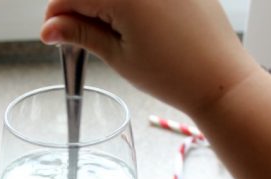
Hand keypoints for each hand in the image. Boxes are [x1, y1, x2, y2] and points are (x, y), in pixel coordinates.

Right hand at [41, 0, 257, 113]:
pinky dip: (125, 2)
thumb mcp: (118, 55)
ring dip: (100, 4)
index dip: (56, 16)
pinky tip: (131, 22)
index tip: (52, 35)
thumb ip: (81, 34)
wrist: (220, 79)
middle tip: (76, 34)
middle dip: (77, 7)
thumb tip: (49, 29)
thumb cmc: (172, 73)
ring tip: (108, 31)